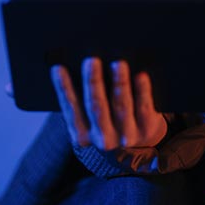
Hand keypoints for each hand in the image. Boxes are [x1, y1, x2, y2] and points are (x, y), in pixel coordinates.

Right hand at [51, 58, 167, 149]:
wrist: (139, 143)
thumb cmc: (107, 118)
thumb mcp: (90, 117)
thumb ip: (82, 99)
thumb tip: (77, 65)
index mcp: (82, 136)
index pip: (71, 109)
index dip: (64, 89)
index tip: (58, 68)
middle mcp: (103, 139)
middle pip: (97, 107)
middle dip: (93, 82)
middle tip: (91, 60)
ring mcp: (126, 136)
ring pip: (121, 106)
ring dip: (119, 83)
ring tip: (118, 63)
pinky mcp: (146, 129)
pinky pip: (144, 108)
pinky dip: (142, 91)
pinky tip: (141, 76)